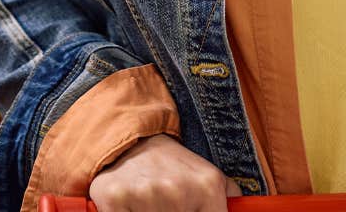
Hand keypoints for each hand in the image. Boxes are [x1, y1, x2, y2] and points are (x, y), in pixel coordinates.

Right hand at [88, 134, 240, 211]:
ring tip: (150, 205)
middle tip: (168, 206)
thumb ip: (231, 199)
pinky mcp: (115, 199)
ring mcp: (146, 195)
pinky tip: (131, 207)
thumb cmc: (175, 167)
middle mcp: (178, 192)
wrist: (134, 140)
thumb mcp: (211, 178)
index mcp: (207, 187)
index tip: (190, 211)